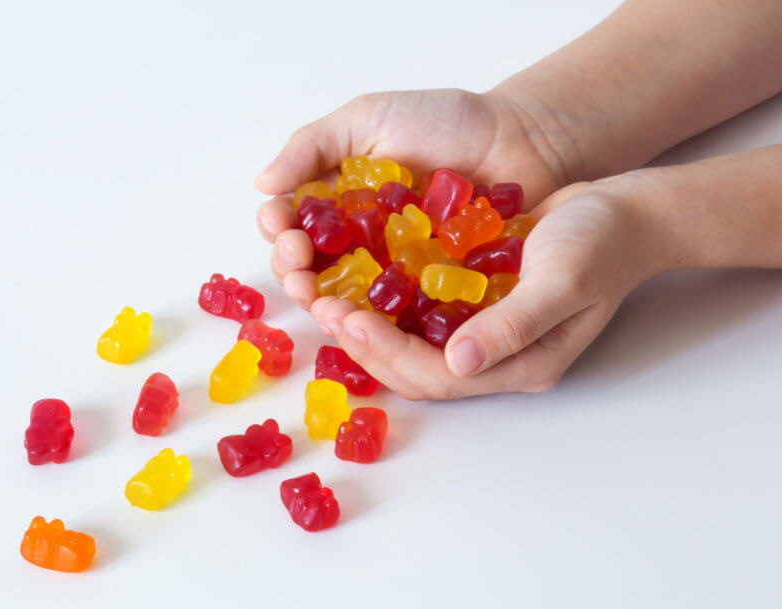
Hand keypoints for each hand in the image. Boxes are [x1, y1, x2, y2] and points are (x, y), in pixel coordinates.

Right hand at [255, 88, 579, 309]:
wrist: (520, 139)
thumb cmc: (444, 121)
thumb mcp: (368, 118)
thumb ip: (313, 146)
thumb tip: (262, 184)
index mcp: (334, 202)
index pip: (289, 225)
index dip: (278, 234)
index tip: (284, 234)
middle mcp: (355, 241)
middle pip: (309, 269)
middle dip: (295, 273)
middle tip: (301, 272)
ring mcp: (390, 271)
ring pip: (345, 299)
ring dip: (326, 305)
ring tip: (326, 304)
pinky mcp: (426, 295)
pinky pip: (396, 315)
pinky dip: (379, 321)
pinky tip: (369, 320)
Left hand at [305, 177, 659, 399]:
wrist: (621, 212)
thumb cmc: (601, 245)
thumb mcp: (563, 282)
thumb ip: (513, 324)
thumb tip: (460, 362)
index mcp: (519, 365)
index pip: (438, 377)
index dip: (389, 352)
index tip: (348, 320)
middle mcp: (493, 356)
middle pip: (414, 368)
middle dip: (365, 342)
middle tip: (320, 306)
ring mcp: (481, 330)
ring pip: (409, 342)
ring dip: (366, 323)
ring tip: (324, 294)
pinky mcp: (470, 301)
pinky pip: (417, 311)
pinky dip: (384, 299)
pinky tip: (354, 273)